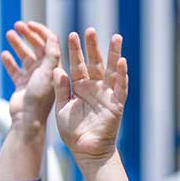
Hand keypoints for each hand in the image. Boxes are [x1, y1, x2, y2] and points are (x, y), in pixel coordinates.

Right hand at [2, 21, 60, 131]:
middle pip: (36, 47)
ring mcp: (32, 79)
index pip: (49, 43)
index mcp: (54, 67)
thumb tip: (52, 36)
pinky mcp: (21, 86)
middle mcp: (44, 71)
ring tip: (9, 34)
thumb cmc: (40, 99)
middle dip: (27, 35)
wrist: (27, 120)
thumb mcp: (47, 73)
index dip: (40, 32)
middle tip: (17, 26)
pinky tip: (4, 55)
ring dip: (18, 45)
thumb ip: (51, 54)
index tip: (29, 25)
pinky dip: (10, 62)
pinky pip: (15, 70)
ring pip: (25, 57)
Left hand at [53, 29, 127, 166]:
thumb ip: (60, 90)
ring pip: (110, 70)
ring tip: (115, 37)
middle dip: (93, 47)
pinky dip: (121, 76)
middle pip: (94, 63)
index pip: (77, 65)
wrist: (85, 150)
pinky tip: (122, 62)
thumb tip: (57, 69)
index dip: (75, 51)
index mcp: (80, 87)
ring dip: (113, 54)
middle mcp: (94, 88)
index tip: (71, 35)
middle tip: (90, 30)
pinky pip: (120, 87)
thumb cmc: (72, 132)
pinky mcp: (116, 104)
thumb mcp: (62, 109)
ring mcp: (106, 95)